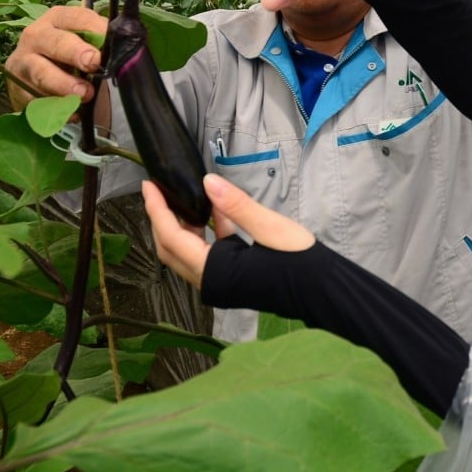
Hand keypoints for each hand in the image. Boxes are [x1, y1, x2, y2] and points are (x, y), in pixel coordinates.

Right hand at [6, 5, 106, 108]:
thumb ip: (99, 42)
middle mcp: (36, 36)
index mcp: (56, 19)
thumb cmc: (65, 55)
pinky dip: (56, 108)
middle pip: (55, 43)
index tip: (109, 43)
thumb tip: (125, 49)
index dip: (95, 29)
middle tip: (93, 64)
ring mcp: (23, 62)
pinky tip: (73, 112)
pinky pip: (37, 99)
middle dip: (75, 53)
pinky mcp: (17, 88)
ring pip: (42, 73)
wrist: (30, 76)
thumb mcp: (81, 41)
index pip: (77, 17)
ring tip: (84, 94)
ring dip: (65, 85)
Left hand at [144, 173, 314, 288]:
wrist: (321, 290)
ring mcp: (219, 282)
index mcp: (214, 270)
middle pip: (171, 248)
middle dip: (162, 218)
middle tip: (159, 190)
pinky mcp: (230, 278)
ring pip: (186, 252)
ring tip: (182, 198)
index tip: (149, 186)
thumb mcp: (270, 227)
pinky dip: (205, 233)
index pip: (172, 237)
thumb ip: (236, 205)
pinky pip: (206, 254)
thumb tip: (208, 182)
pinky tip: (215, 211)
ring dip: (181, 226)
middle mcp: (209, 281)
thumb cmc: (298, 262)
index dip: (158, 210)